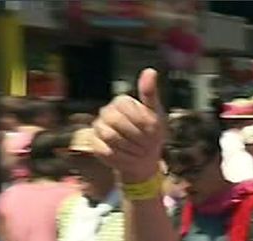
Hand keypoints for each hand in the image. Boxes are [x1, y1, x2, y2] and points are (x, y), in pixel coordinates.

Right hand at [92, 68, 164, 183]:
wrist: (145, 158)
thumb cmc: (152, 135)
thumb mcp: (157, 115)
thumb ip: (150, 94)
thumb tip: (150, 71)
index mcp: (122, 101)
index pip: (131, 111)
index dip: (146, 125)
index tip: (154, 132)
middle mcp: (107, 112)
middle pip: (118, 123)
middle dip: (138, 138)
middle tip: (147, 144)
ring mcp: (98, 127)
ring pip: (111, 137)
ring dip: (131, 148)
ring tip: (139, 150)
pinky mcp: (94, 144)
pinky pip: (106, 151)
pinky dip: (122, 157)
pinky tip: (129, 156)